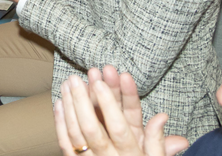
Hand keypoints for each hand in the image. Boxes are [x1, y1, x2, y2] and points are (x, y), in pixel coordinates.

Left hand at [54, 69, 186, 155]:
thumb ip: (158, 143)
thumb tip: (162, 116)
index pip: (119, 128)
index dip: (109, 104)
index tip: (101, 82)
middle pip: (93, 128)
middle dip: (84, 101)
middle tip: (78, 77)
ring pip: (76, 133)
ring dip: (70, 106)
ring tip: (68, 82)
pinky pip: (65, 144)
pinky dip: (60, 122)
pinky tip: (59, 102)